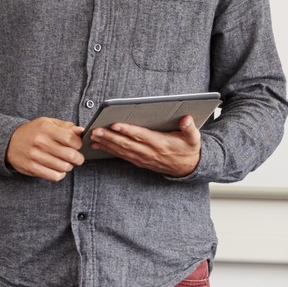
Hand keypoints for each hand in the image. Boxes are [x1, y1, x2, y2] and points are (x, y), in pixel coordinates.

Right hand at [6, 117, 85, 180]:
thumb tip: (81, 131)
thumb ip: (66, 126)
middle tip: (77, 157)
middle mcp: (41, 142)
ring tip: (66, 162)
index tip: (77, 145)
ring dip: (69, 166)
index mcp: (46, 129)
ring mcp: (36, 156)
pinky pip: (54, 176)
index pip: (71, 139)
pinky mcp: (32, 168)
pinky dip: (60, 174)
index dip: (78, 144)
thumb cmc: (32, 132)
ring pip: (64, 167)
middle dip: (78, 158)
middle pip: (70, 155)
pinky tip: (58, 169)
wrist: (9, 142)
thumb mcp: (47, 123)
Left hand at [88, 115, 202, 176]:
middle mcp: (150, 152)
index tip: (114, 125)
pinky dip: (110, 151)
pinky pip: (123, 156)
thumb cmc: (188, 149)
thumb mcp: (194, 138)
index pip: (141, 136)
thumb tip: (187, 118)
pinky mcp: (140, 161)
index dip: (127, 131)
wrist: (188, 167)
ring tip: (93, 137)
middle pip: (127, 144)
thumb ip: (190, 128)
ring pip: (122, 151)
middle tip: (96, 131)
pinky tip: (100, 145)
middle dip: (110, 137)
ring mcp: (143, 158)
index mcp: (161, 143)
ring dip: (107, 144)